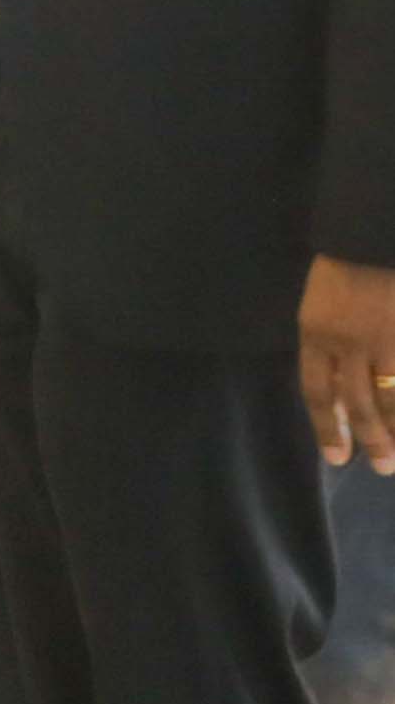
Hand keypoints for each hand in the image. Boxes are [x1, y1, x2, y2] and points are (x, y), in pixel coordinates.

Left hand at [304, 257, 394, 471]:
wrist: (369, 236)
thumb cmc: (342, 270)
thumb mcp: (320, 307)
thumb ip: (326, 346)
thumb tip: (338, 392)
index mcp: (315, 334)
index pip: (317, 391)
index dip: (327, 427)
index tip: (338, 457)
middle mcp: (347, 343)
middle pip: (357, 402)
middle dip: (371, 439)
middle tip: (382, 467)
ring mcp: (383, 340)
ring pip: (391, 397)